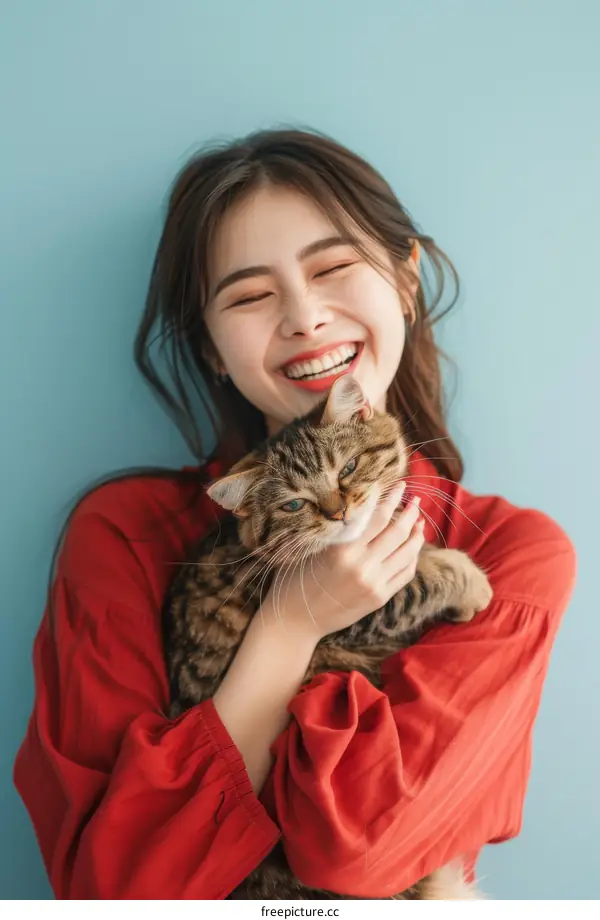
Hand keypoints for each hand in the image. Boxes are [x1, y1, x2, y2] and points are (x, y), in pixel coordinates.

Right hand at [260, 483, 424, 642]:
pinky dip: (412, 556)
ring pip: (407, 552)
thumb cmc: (299, 579)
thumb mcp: (317, 548)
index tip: (399, 485)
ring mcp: (374, 584)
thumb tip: (369, 508)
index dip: (391, 498)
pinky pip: (405, 573)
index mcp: (343, 550)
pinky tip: (412, 546)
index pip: (377, 517)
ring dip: (416, 533)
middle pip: (398, 532)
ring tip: (419, 520)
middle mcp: (362, 566)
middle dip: (410, 512)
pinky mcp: (379, 598)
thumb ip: (344, 531)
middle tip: (414, 499)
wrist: (297, 619)